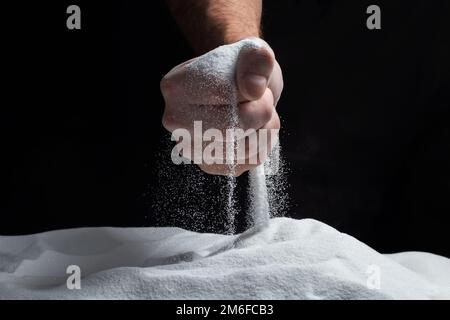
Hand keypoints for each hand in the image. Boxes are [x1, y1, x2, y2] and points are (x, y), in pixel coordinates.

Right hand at [161, 39, 282, 175]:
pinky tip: (253, 131)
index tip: (250, 84)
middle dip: (260, 113)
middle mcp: (176, 121)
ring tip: (256, 114)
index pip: (223, 94)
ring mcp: (191, 147)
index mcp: (176, 87)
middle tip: (260, 100)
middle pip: (231, 127)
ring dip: (263, 130)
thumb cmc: (243, 70)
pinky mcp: (210, 165)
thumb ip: (257, 59)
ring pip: (242, 148)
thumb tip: (253, 88)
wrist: (241, 91)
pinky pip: (248, 162)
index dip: (250, 90)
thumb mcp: (255, 53)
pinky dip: (261, 146)